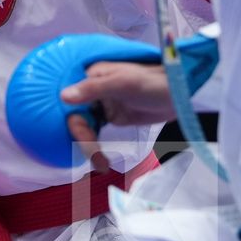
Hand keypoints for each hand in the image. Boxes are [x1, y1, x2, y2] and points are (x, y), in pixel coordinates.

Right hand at [60, 61, 175, 171]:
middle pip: (76, 117)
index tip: (82, 139)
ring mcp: (103, 104)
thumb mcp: (122, 84)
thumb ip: (93, 89)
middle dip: (83, 140)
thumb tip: (63, 96)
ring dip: (88, 147)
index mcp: (92, 76)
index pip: (71, 100)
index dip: (73, 121)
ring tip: (101, 165)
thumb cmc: (152, 83)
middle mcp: (93, 90)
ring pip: (84, 127)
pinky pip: (95, 133)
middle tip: (96, 158)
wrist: (178, 94)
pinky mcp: (113, 116)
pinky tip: (100, 161)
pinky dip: (95, 148)